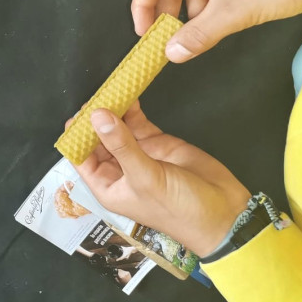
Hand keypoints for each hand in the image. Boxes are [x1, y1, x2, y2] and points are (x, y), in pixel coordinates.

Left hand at [71, 101, 250, 256]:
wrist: (224, 214)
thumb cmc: (178, 207)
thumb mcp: (146, 178)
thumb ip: (121, 145)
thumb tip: (96, 115)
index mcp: (107, 185)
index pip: (81, 158)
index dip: (76, 137)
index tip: (79, 114)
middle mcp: (118, 168)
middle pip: (96, 138)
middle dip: (94, 119)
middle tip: (96, 96)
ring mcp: (137, 152)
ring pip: (115, 126)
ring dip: (111, 109)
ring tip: (109, 88)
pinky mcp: (155, 141)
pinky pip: (136, 121)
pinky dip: (130, 107)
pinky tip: (126, 90)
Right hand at [131, 0, 301, 61]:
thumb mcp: (232, 13)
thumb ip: (198, 35)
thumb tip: (171, 54)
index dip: (141, 10)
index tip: (145, 35)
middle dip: (166, 14)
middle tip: (166, 40)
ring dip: (190, 12)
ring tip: (196, 36)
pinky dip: (209, 5)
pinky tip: (218, 22)